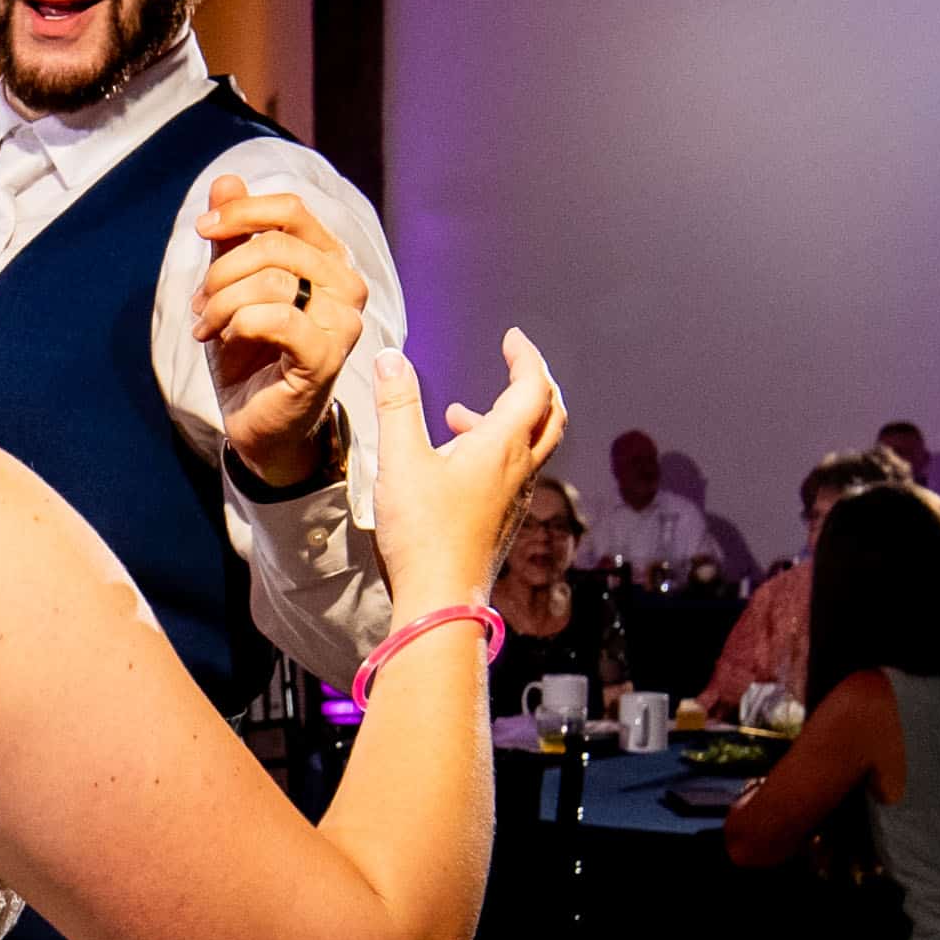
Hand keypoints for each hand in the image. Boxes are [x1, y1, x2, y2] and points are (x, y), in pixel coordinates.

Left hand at [190, 183, 367, 490]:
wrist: (255, 420)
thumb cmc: (250, 353)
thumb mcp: (232, 286)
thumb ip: (234, 236)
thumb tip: (227, 180)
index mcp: (329, 259)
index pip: (291, 210)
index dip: (242, 212)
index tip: (203, 230)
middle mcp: (347, 285)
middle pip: (276, 244)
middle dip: (223, 270)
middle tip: (199, 302)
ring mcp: (343, 322)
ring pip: (273, 281)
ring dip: (223, 303)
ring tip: (206, 327)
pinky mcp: (327, 357)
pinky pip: (277, 319)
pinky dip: (239, 325)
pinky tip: (226, 339)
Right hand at [351, 329, 566, 613]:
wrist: (441, 601)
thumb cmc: (422, 533)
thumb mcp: (400, 460)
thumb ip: (396, 405)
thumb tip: (390, 358)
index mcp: (503, 446)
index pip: (533, 387)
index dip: (526, 357)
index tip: (512, 338)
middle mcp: (519, 470)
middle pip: (549, 416)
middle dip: (534, 384)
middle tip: (512, 366)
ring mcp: (515, 499)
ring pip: (532, 447)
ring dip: (508, 421)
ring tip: (458, 415)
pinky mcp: (503, 522)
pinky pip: (514, 474)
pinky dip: (496, 451)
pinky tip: (454, 465)